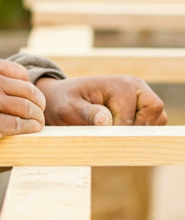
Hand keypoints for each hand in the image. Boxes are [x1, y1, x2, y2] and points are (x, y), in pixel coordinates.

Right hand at [0, 56, 45, 163]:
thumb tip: (3, 79)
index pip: (20, 73)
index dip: (28, 87)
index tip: (29, 98)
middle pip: (28, 90)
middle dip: (38, 103)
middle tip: (40, 112)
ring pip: (27, 108)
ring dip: (37, 118)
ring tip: (38, 124)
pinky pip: (20, 125)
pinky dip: (30, 129)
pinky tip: (31, 131)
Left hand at [36, 75, 166, 126]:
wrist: (61, 97)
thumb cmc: (64, 103)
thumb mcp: (69, 109)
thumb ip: (88, 114)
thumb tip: (105, 121)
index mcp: (118, 85)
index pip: (132, 117)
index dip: (118, 132)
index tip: (101, 134)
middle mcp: (134, 85)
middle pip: (155, 110)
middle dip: (136, 127)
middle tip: (113, 133)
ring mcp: (140, 93)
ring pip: (158, 116)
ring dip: (141, 128)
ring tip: (115, 129)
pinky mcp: (141, 103)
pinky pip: (155, 120)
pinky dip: (143, 127)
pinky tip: (121, 128)